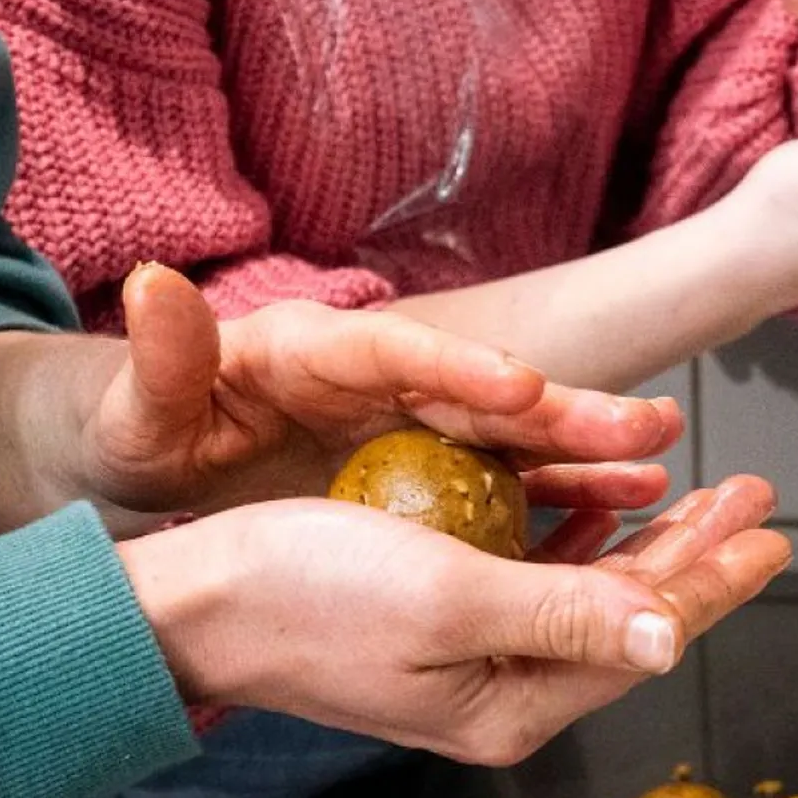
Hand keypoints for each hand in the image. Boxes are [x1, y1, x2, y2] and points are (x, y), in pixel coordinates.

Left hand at [77, 263, 683, 520]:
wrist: (151, 474)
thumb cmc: (143, 432)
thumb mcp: (140, 406)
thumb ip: (162, 357)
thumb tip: (154, 283)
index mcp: (314, 352)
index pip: (395, 349)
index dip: (460, 362)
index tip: (519, 383)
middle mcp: (377, 383)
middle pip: (478, 391)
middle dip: (560, 408)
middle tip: (642, 423)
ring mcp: (407, 430)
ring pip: (508, 437)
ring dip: (581, 451)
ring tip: (656, 463)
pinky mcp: (423, 476)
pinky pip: (503, 485)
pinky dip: (558, 497)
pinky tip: (619, 514)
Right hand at [120, 476, 788, 765]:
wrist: (195, 602)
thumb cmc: (309, 592)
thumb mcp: (449, 599)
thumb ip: (564, 615)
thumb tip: (672, 637)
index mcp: (513, 701)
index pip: (644, 633)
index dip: (714, 578)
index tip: (773, 530)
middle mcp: (502, 691)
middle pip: (627, 614)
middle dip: (694, 552)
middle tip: (754, 493)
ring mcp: (471, 659)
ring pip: (588, 592)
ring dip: (646, 539)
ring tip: (701, 491)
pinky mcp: (440, 622)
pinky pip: (536, 578)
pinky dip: (578, 538)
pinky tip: (603, 505)